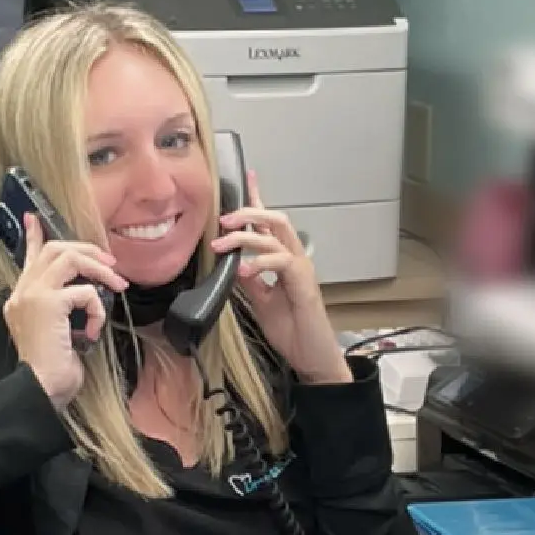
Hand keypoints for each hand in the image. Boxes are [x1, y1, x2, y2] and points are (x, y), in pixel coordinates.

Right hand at [4, 214, 127, 407]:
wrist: (40, 389)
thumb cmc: (52, 371)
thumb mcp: (60, 334)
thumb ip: (64, 311)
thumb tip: (88, 296)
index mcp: (21, 298)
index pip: (28, 258)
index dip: (34, 236)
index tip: (35, 218)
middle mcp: (23, 292)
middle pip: (54, 249)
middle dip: (86, 251)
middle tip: (110, 264)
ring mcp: (33, 295)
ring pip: (69, 258)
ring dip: (98, 270)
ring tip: (117, 286)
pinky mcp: (49, 304)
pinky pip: (85, 292)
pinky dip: (97, 309)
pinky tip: (92, 331)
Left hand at [211, 171, 350, 384]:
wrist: (312, 357)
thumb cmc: (292, 331)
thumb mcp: (262, 303)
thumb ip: (250, 281)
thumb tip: (232, 264)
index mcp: (283, 261)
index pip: (269, 224)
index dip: (258, 200)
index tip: (247, 177)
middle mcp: (294, 259)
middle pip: (274, 219)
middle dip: (248, 212)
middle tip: (223, 220)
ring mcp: (301, 269)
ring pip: (275, 236)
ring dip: (246, 236)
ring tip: (223, 244)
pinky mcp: (304, 283)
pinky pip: (281, 262)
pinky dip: (260, 262)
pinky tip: (244, 271)